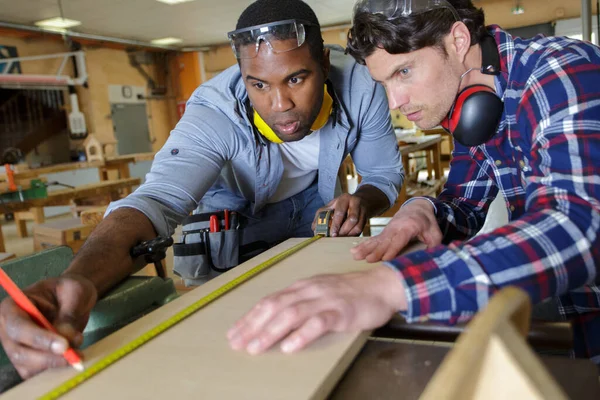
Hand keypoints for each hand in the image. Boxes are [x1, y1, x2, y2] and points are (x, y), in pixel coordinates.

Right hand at [0, 275, 97, 378]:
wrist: (74, 299)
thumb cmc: (71, 290)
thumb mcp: (75, 292)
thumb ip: (69, 314)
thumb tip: (65, 337)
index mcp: (13, 306)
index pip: (18, 326)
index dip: (38, 338)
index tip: (63, 345)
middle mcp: (8, 329)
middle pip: (19, 351)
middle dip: (48, 357)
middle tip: (75, 356)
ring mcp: (16, 346)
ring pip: (27, 366)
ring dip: (54, 364)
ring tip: (78, 354)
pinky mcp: (27, 359)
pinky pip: (35, 373)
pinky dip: (53, 371)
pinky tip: (71, 361)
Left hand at [227, 266, 405, 353]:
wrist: (381, 286)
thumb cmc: (350, 292)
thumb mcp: (320, 292)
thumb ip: (300, 302)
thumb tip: (275, 319)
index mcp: (302, 286)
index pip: (270, 301)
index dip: (250, 317)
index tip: (234, 332)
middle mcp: (310, 290)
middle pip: (275, 307)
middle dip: (253, 326)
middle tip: (236, 343)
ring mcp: (325, 300)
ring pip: (291, 314)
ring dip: (270, 331)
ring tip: (255, 347)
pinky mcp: (341, 312)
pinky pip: (318, 323)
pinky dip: (302, 335)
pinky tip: (289, 347)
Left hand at [312, 193, 366, 236]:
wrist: (361, 200)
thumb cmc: (342, 204)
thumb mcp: (331, 205)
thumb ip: (322, 214)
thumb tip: (314, 228)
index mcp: (344, 198)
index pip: (340, 212)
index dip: (336, 224)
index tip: (332, 234)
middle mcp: (355, 203)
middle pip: (352, 219)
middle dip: (343, 231)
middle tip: (336, 238)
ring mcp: (363, 210)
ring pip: (358, 226)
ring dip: (349, 234)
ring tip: (341, 239)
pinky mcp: (366, 218)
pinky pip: (361, 229)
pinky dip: (354, 235)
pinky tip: (347, 238)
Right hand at [351, 199, 441, 262]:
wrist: (417, 207)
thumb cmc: (427, 223)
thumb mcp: (435, 233)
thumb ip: (433, 245)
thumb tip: (430, 259)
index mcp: (409, 226)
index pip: (400, 239)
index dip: (392, 249)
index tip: (385, 259)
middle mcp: (396, 227)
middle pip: (385, 241)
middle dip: (376, 251)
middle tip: (368, 260)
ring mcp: (388, 230)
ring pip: (376, 240)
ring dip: (365, 248)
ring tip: (355, 256)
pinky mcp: (384, 233)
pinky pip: (373, 240)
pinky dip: (363, 246)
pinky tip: (354, 252)